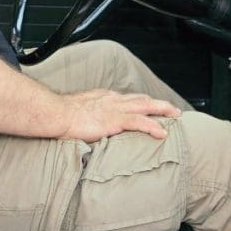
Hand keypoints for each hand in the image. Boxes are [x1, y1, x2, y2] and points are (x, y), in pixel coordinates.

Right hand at [60, 89, 181, 141]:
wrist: (56, 114)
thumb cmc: (61, 115)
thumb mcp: (77, 113)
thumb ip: (87, 118)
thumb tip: (87, 128)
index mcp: (103, 98)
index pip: (128, 99)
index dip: (142, 102)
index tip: (151, 106)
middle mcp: (112, 100)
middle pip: (141, 99)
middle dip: (159, 103)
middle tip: (173, 109)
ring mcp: (114, 109)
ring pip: (145, 106)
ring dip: (163, 110)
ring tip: (175, 117)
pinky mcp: (114, 120)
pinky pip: (139, 122)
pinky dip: (153, 126)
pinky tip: (162, 132)